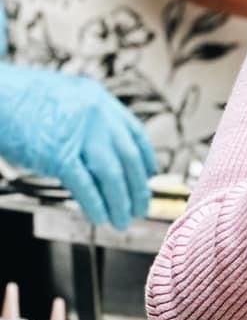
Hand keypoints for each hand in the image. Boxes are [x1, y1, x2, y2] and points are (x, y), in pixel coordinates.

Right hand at [0, 62, 157, 229]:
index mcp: (101, 100)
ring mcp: (80, 135)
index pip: (135, 134)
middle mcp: (98, 115)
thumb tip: (104, 151)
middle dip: (138, 188)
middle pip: (128, 159)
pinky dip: (96, 204)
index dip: (146, 160)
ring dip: (120, 202)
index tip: (150, 177)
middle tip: (141, 207)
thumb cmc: (23, 100)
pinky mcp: (59, 155)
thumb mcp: (68, 99)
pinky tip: (100, 216)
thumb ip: (89, 122)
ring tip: (122, 220)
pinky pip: (86, 185)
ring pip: (112, 175)